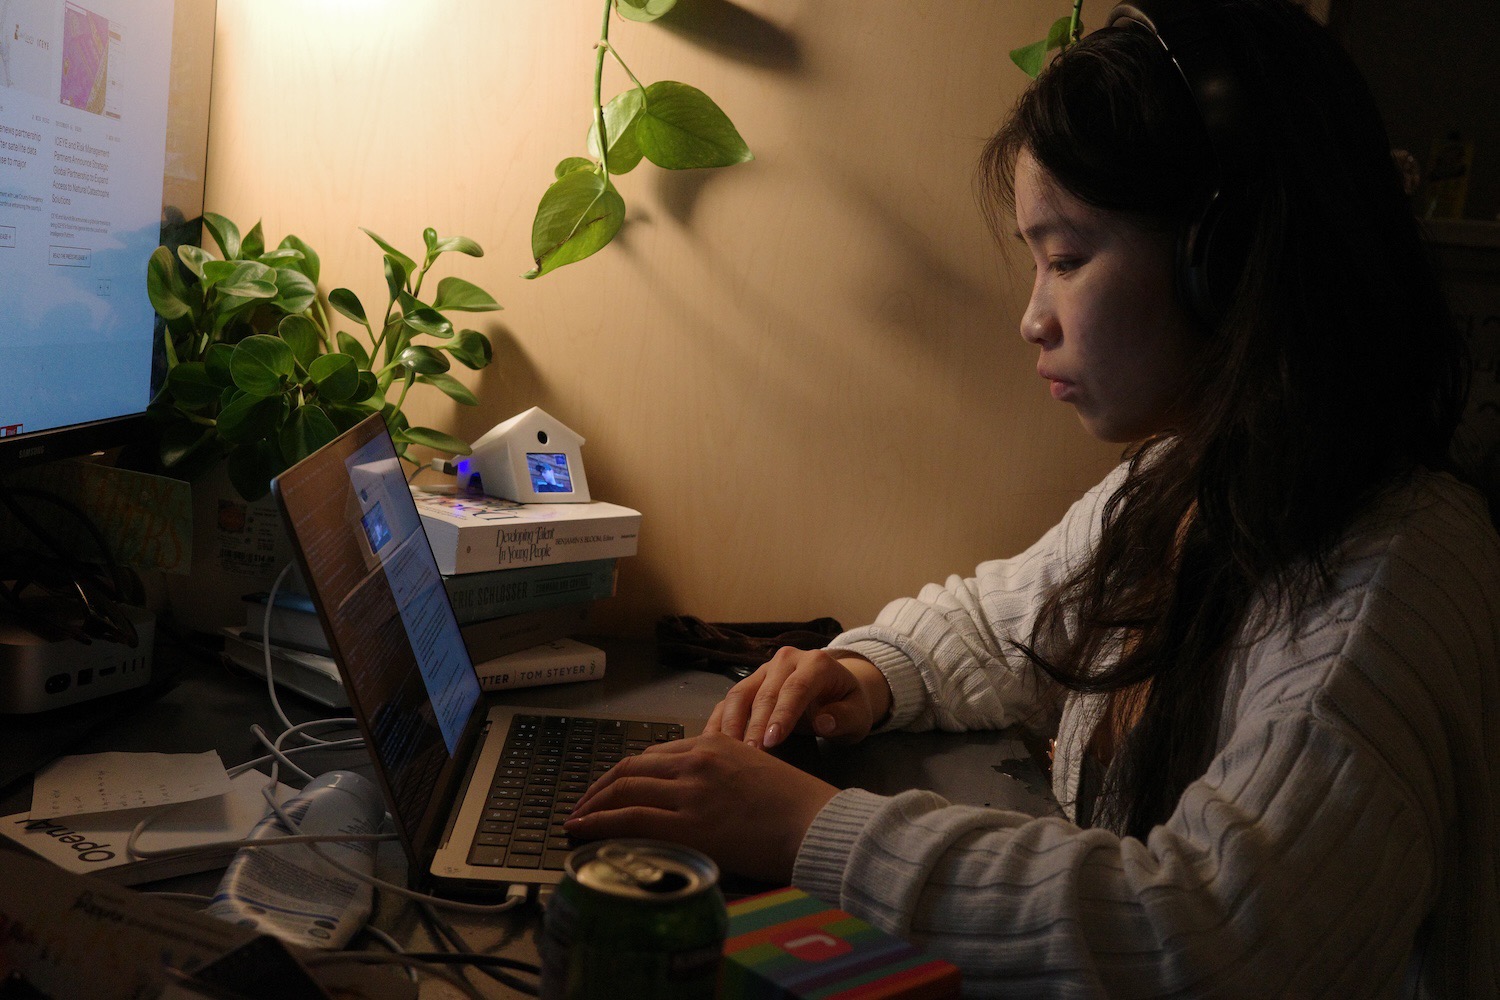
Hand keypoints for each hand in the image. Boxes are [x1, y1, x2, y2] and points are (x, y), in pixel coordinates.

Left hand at [564, 733, 838, 882]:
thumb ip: (720, 776)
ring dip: (591, 806)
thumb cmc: (796, 807)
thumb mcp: (754, 773)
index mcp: (714, 744)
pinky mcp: (690, 823)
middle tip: (582, 807)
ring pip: (623, 790)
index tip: (608, 791)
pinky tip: (582, 831)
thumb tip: (694, 798)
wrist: (819, 824)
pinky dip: (598, 823)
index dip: (622, 775)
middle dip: (598, 789)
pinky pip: (630, 819)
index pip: (652, 756)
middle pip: (630, 768)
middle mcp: (697, 760)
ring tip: (575, 822)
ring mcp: (692, 791)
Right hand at [705, 647, 891, 748]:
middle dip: (754, 725)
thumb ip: (844, 717)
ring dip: (731, 723)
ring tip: (727, 751)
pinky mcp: (751, 682)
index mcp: (817, 663)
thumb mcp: (858, 714)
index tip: (772, 741)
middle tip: (748, 754)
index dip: (783, 714)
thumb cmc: (849, 705)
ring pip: (740, 694)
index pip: (796, 688)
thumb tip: (824, 722)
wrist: (839, 690)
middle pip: (765, 692)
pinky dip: (719, 720)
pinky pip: (730, 700)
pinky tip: (712, 742)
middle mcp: (787, 660)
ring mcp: (765, 670)